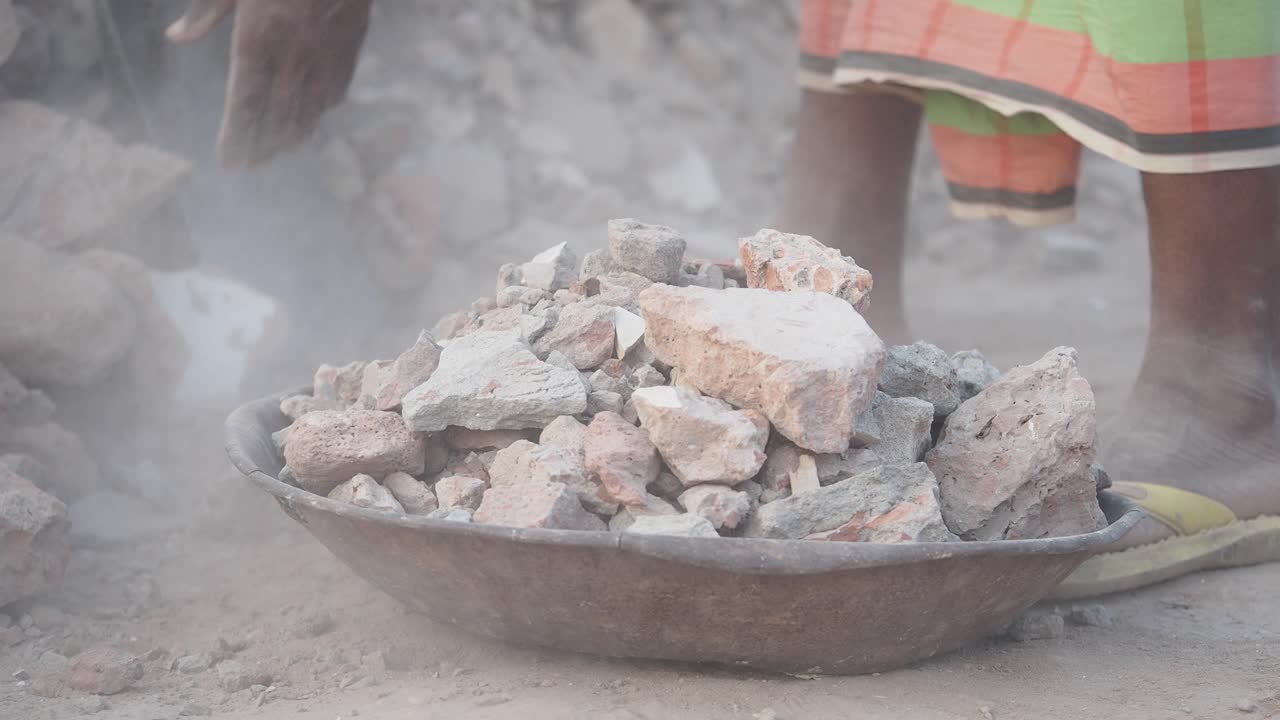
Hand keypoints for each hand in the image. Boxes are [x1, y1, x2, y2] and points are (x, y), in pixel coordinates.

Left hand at [167, 0, 371, 168]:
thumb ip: (206, 12)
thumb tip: (177, 37)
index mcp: (259, 39)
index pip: (245, 103)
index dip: (237, 137)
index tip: (229, 160)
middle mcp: (293, 58)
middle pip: (276, 117)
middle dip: (261, 145)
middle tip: (249, 165)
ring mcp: (325, 56)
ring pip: (308, 110)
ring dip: (291, 136)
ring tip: (277, 153)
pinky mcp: (349, 48)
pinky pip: (334, 91)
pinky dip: (320, 111)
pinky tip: (311, 120)